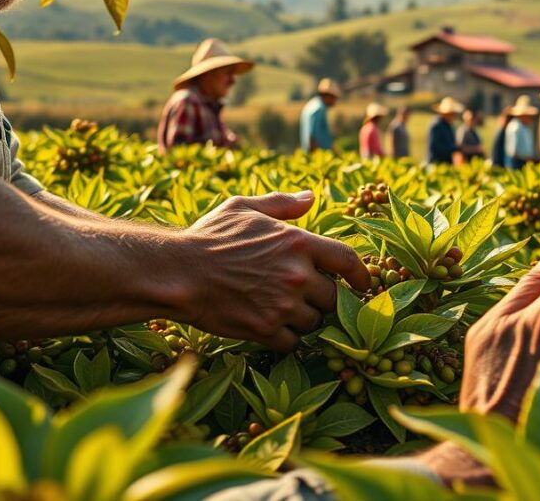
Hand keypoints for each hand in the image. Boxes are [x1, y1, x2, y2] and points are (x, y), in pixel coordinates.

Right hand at [180, 191, 369, 351]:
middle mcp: (297, 275)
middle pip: (334, 297)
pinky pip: (293, 342)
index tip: (363, 283)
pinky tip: (272, 326)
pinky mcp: (265, 330)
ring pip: (314, 322)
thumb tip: (312, 197)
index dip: (361, 274)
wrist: (177, 272)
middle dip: (325, 298)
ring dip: (305, 318)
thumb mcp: (245, 208)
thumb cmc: (210, 236)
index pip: (348, 260)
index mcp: (298, 242)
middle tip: (307, 296)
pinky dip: (287, 338)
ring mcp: (282, 306)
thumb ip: (282, 204)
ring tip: (284, 308)